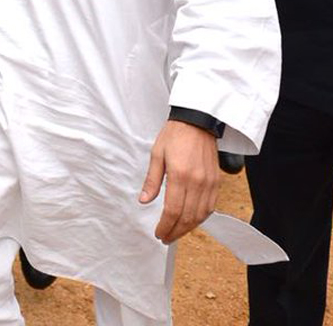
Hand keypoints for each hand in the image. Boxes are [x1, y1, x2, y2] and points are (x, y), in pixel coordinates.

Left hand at [139, 119, 220, 244]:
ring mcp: (209, 183)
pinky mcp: (217, 182)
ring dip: (189, 228)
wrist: (198, 122)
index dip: (165, 226)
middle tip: (165, 238)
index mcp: (180, 175)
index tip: (158, 233)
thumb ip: (152, 181)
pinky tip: (191, 221)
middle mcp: (197, 182)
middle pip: (188, 217)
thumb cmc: (174, 136)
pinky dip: (201, 218)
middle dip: (176, 231)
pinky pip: (211, 207)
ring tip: (176, 232)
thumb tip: (144, 201)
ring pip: (201, 215)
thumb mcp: (156, 155)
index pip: (173, 210)